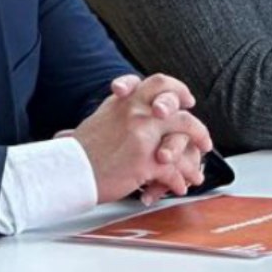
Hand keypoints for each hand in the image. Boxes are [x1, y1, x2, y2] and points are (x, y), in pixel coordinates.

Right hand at [72, 73, 213, 203]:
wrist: (68, 171)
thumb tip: (131, 111)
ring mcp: (143, 135)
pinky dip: (180, 180)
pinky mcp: (146, 161)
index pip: (158, 83)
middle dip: (195, 124)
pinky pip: (173, 169)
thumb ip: (121, 112)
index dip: (177, 90)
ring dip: (195, 154)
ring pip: (184, 134)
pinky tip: (180, 187)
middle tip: (203, 138)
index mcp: (126, 101)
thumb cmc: (80, 152)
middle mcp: (136, 113)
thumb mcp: (100, 119)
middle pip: (178, 108)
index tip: (186, 100)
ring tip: (197, 171)